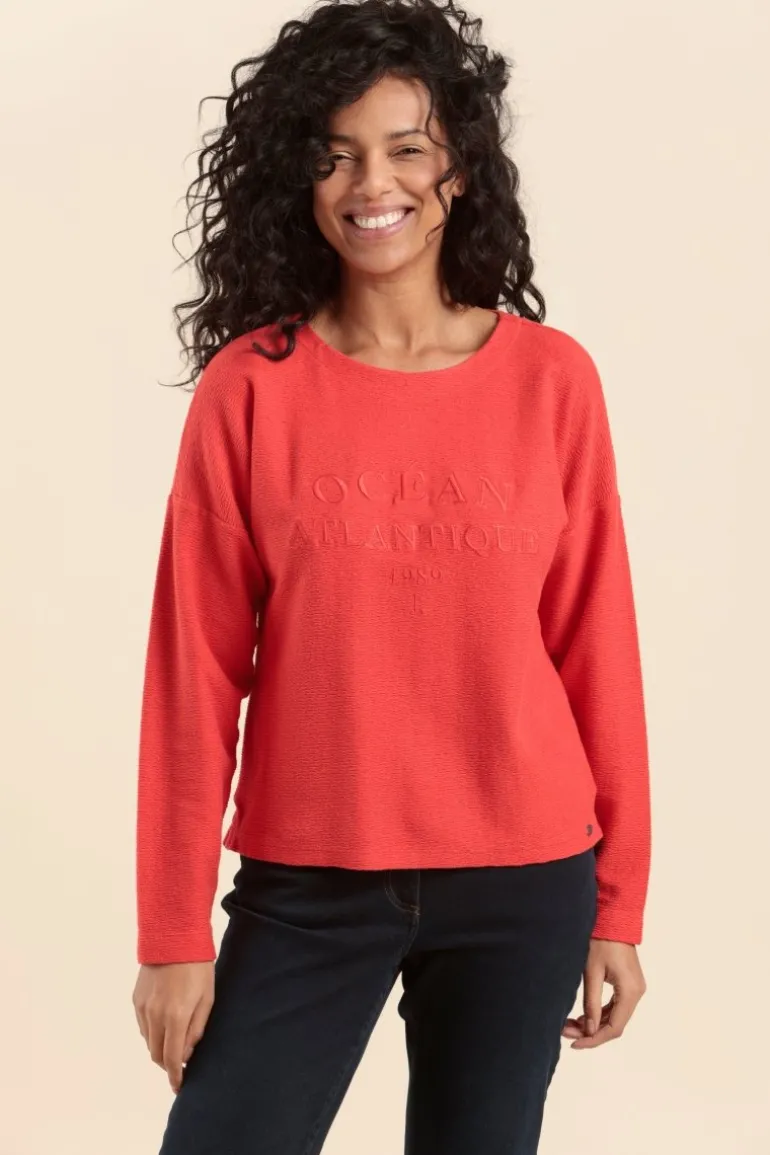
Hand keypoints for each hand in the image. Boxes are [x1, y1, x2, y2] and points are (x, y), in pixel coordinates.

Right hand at [133, 961, 214, 1092]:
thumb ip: (197, 1028)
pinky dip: (152, 1032)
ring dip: (159, 1047)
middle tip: (179, 1064)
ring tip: (173, 1042)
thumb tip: (188, 1052)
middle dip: (167, 1064)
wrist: (173, 936)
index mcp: (175, 1016)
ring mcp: (142, 1007)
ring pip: (147, 1041)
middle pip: (156, 1054)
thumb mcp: (207, 997)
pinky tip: (164, 1024)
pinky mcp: (136, 999)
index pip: (171, 1058)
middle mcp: (154, 1016)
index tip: (179, 1086)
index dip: (175, 1076)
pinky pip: (142, 1025)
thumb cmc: (197, 966)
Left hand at [561, 939, 645, 1048]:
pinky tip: (582, 1016)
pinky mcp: (628, 984)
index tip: (574, 1043)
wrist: (614, 918)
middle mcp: (636, 993)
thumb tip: (589, 1030)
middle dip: (590, 1032)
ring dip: (594, 1024)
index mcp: (630, 992)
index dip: (594, 1039)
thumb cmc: (601, 941)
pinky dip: (599, 1013)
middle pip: (615, 1025)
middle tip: (566, 1032)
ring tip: (570, 1025)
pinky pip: (615, 1006)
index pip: (614, 1028)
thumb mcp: (591, 972)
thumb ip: (591, 1003)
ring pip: (614, 1017)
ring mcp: (634, 989)